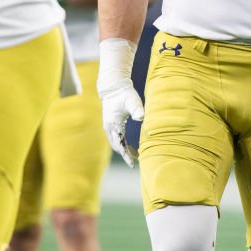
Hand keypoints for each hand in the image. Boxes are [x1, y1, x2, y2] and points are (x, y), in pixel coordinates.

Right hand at [97, 38, 143, 166]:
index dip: (125, 155)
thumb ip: (137, 109)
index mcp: (112, 124)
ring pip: (116, 143)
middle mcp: (109, 127)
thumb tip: (141, 117)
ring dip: (124, 149)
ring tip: (136, 156)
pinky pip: (117, 138)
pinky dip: (123, 144)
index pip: (119, 144)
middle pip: (116, 146)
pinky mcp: (112, 124)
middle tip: (136, 160)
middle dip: (125, 154)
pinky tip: (131, 147)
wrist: (114, 87)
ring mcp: (109, 126)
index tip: (132, 163)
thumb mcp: (132, 100)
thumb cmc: (124, 94)